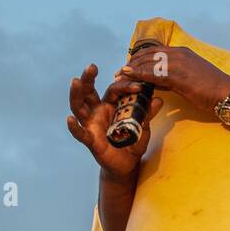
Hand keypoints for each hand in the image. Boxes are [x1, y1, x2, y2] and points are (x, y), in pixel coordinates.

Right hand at [66, 63, 161, 179]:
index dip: (124, 86)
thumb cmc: (133, 142)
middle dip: (88, 78)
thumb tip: (159, 99)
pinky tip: (70, 120)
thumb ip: (147, 114)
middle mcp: (97, 111)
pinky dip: (74, 127)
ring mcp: (91, 124)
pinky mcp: (90, 140)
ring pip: (78, 107)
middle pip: (88, 92)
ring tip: (76, 82)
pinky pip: (80, 133)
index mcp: (110, 105)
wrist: (128, 163)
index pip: (113, 90)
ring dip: (76, 94)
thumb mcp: (143, 127)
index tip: (139, 85)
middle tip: (91, 67)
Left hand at [117, 45, 229, 113]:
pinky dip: (139, 74)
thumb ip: (172, 78)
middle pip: (148, 54)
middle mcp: (178, 53)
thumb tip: (157, 82)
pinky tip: (130, 77)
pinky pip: (153, 72)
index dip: (139, 59)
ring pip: (148, 62)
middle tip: (119, 72)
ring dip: (132, 69)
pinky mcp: (178, 74)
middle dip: (132, 63)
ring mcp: (178, 62)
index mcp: (182, 53)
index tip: (129, 67)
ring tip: (120, 76)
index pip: (155, 52)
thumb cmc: (214, 92)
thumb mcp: (190, 80)